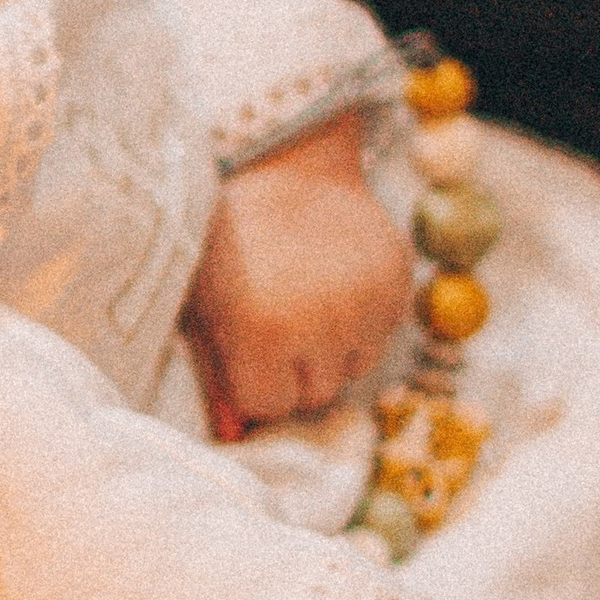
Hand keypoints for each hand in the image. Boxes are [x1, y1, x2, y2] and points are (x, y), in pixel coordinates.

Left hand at [183, 115, 411, 431]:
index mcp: (262, 331)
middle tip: (275, 323)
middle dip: (293, 371)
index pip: (268, 407)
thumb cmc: (222, 238)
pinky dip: (362, 318)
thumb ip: (218, 372)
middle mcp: (323, 324)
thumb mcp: (202, 304)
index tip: (245, 350)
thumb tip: (237, 439)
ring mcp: (367, 302)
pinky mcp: (398, 280)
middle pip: (315, 395)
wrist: (280, 160)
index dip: (254, 381)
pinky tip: (335, 279)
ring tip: (306, 298)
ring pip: (354, 367)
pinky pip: (383, 332)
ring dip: (331, 348)